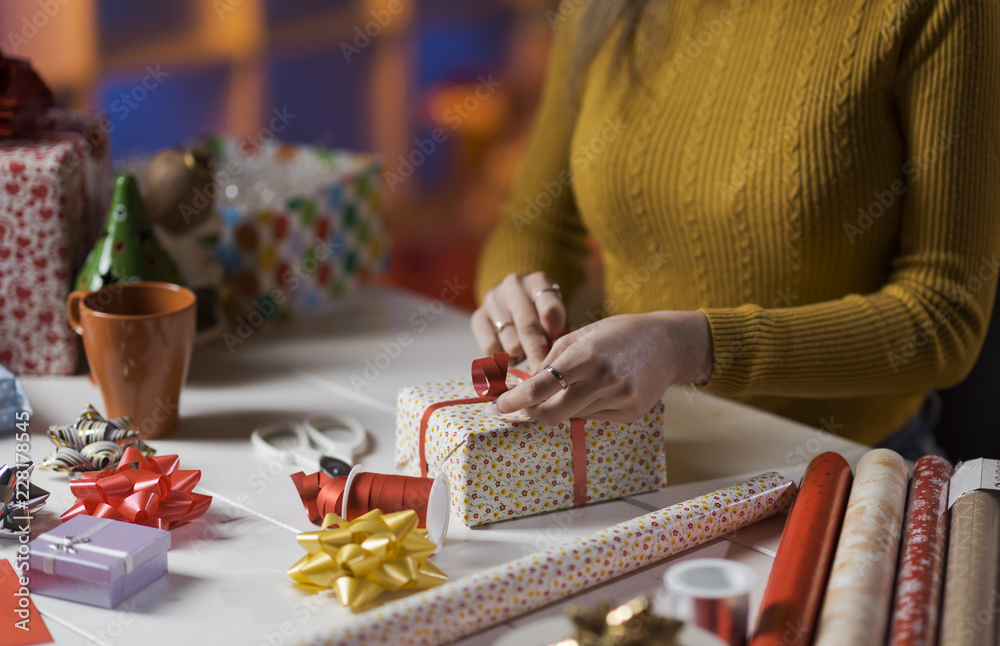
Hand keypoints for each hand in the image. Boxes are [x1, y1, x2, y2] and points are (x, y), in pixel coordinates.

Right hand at [472, 271, 565, 369]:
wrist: (512, 298)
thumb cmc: (540, 311)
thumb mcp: (556, 313)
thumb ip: (560, 330)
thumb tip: (556, 356)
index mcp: (538, 281)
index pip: (550, 309)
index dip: (555, 334)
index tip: (558, 353)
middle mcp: (514, 285)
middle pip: (527, 327)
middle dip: (537, 354)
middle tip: (543, 373)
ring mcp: (493, 300)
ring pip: (510, 342)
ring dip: (521, 356)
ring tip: (526, 355)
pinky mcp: (478, 316)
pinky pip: (490, 348)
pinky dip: (502, 359)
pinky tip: (511, 356)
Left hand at [486, 311, 713, 423]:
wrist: (668, 344)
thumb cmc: (619, 334)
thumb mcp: (581, 335)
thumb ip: (552, 360)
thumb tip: (526, 385)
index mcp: (586, 354)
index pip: (540, 386)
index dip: (514, 400)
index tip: (497, 406)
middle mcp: (603, 379)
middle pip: (552, 412)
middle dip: (533, 412)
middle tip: (525, 406)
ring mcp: (619, 399)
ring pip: (573, 416)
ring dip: (563, 406)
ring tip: (577, 385)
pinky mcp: (630, 413)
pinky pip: (595, 418)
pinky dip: (587, 408)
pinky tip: (601, 390)